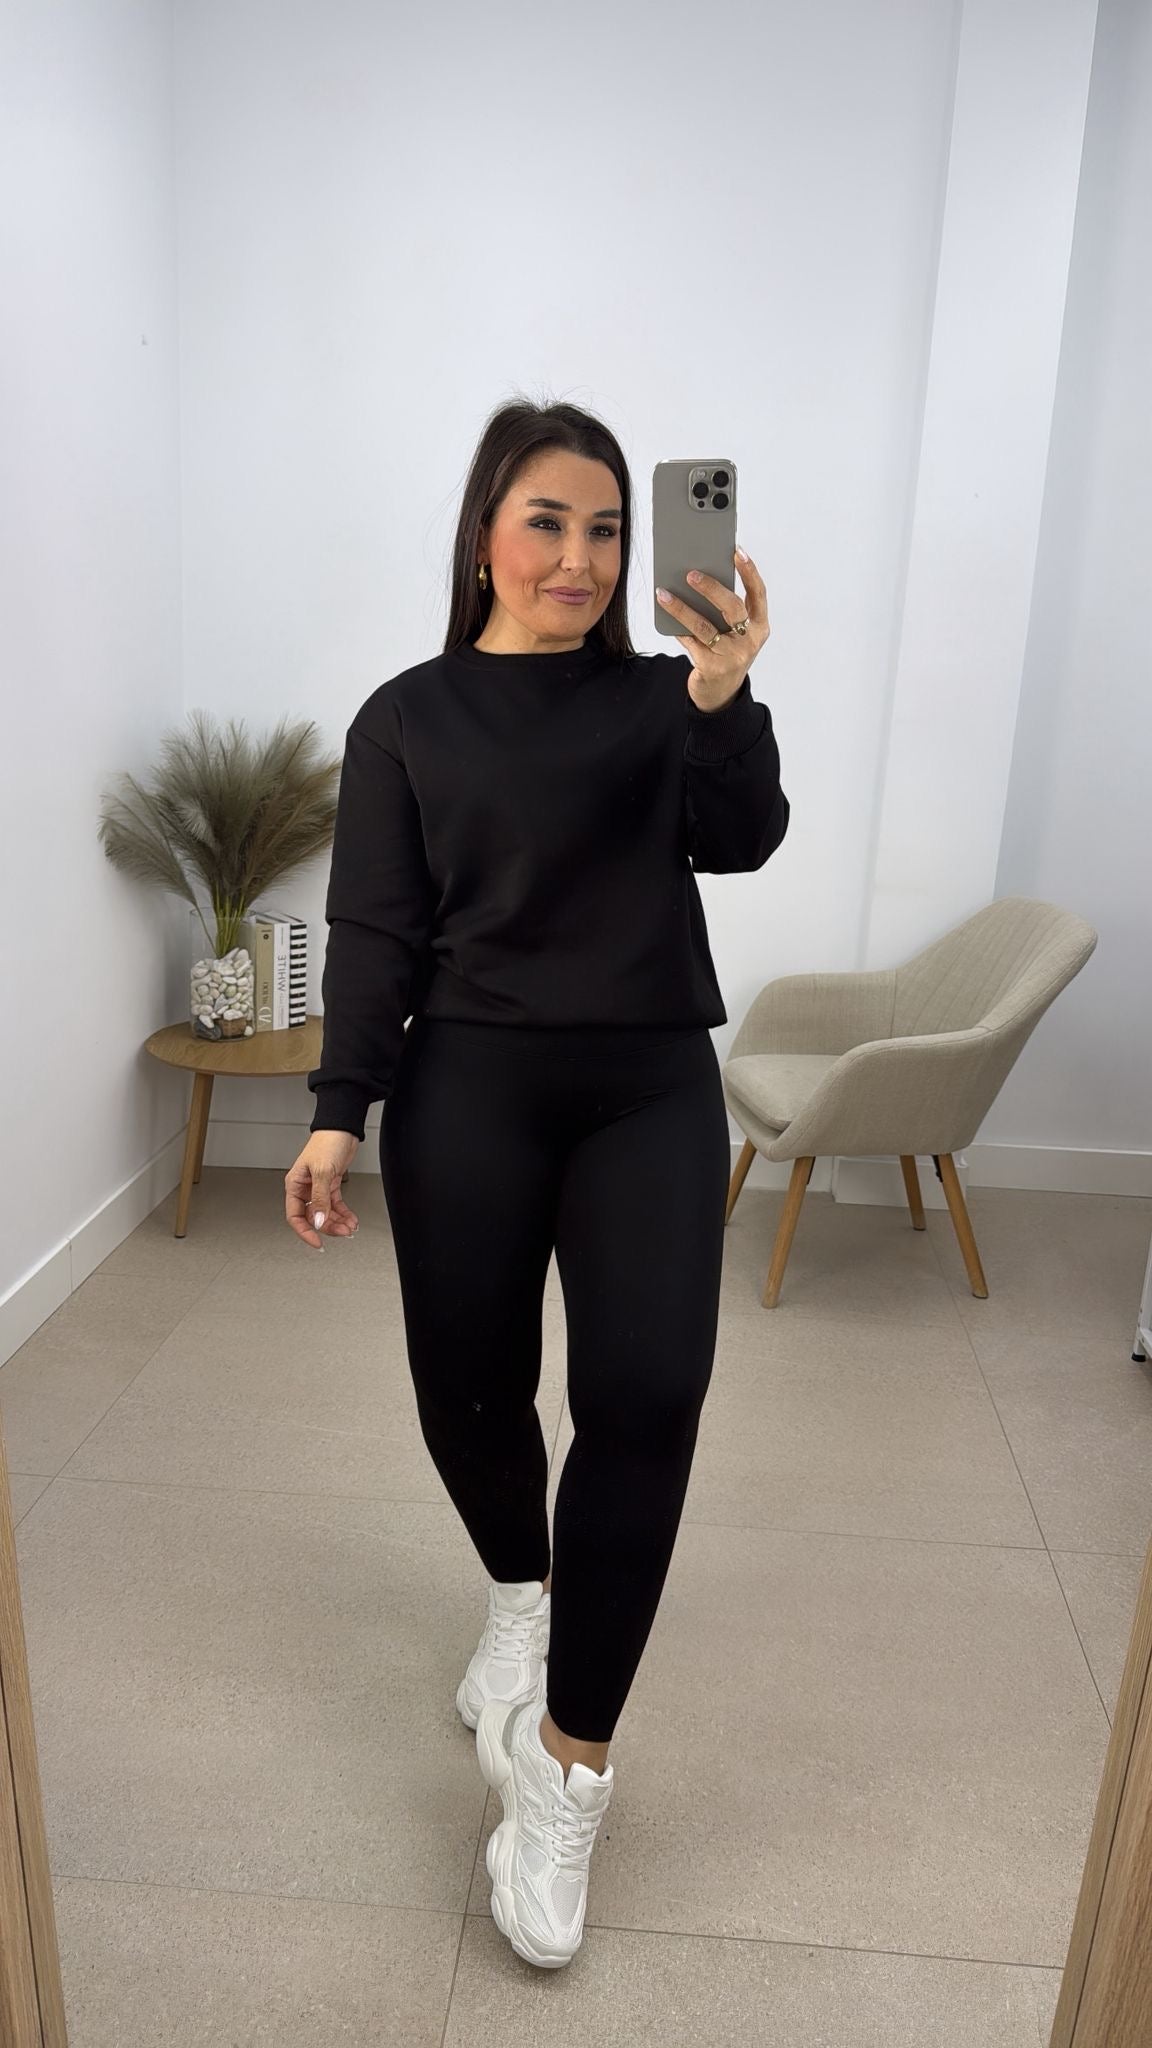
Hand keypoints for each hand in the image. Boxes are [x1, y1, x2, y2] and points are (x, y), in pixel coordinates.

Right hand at [285, 1132, 360, 1249]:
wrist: (342, 1128)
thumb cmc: (327, 1142)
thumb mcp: (322, 1172)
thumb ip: (319, 1198)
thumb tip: (317, 1220)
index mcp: (295, 1184)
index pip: (295, 1216)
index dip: (305, 1232)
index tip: (317, 1243)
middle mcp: (305, 1188)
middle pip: (313, 1217)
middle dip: (328, 1227)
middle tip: (343, 1232)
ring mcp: (318, 1187)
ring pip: (325, 1213)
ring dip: (338, 1222)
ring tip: (350, 1227)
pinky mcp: (331, 1185)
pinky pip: (335, 1205)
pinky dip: (344, 1213)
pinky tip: (351, 1219)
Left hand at [657, 547, 769, 712]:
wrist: (720, 693)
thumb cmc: (726, 653)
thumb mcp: (734, 633)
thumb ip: (726, 612)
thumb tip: (697, 579)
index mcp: (759, 627)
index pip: (758, 593)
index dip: (749, 571)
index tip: (736, 551)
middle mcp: (749, 641)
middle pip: (731, 607)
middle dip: (710, 587)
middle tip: (690, 573)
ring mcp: (732, 656)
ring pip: (703, 625)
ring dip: (681, 608)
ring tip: (663, 593)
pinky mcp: (712, 667)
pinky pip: (690, 642)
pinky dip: (677, 628)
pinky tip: (664, 615)